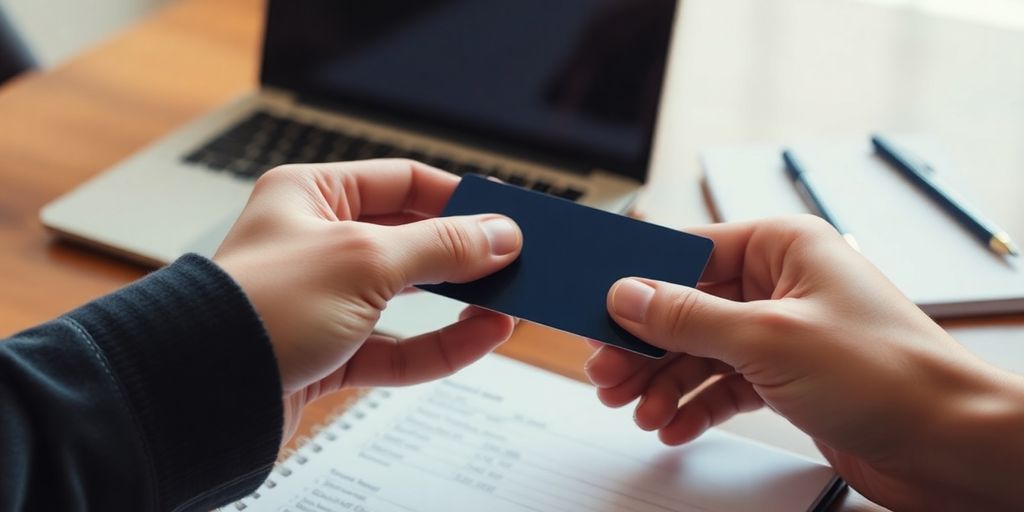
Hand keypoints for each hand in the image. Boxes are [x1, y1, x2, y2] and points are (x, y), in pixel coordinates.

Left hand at [213, 160, 521, 439]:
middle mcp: (317, 244)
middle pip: (410, 240)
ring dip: (460, 303)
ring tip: (509, 302)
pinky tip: (482, 337)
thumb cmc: (256, 309)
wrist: (201, 395)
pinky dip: (441, 345)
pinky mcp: (330, 354)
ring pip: (409, 298)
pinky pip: (397, 346)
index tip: (502, 215)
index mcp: (311, 196)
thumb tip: (499, 234)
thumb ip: (441, 246)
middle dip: (464, 254)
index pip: (400, 182)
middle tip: (514, 261)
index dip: (455, 197)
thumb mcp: (365, 260)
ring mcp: (324, 302)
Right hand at [586, 215, 1023, 509]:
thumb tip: (628, 294)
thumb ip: (689, 316)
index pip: (688, 252)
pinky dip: (695, 404)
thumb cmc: (891, 375)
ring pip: (700, 350)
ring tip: (637, 409)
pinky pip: (723, 384)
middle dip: (645, 346)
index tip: (598, 311)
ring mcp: (783, 333)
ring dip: (664, 382)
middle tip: (607, 375)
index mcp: (783, 246)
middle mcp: (781, 284)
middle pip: (687, 307)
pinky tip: (672, 425)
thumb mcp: (769, 338)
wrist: (951, 445)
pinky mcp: (787, 378)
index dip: (637, 283)